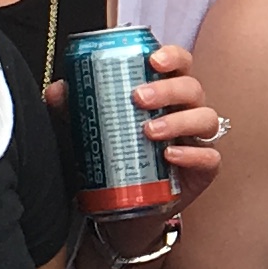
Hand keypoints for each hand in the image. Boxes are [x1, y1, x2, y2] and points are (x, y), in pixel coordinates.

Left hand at [55, 46, 224, 212]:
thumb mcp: (87, 133)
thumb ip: (72, 111)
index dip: (172, 56)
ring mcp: (197, 141)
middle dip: (168, 89)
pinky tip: (170, 156)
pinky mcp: (203, 171)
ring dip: (179, 120)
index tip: (153, 60)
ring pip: (206, 118)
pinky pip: (209, 157)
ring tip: (149, 131)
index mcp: (164, 94)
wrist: (121, 212)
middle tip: (138, 98)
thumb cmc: (111, 162)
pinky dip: (192, 153)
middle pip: (192, 87)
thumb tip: (58, 90)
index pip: (179, 64)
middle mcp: (185, 112)